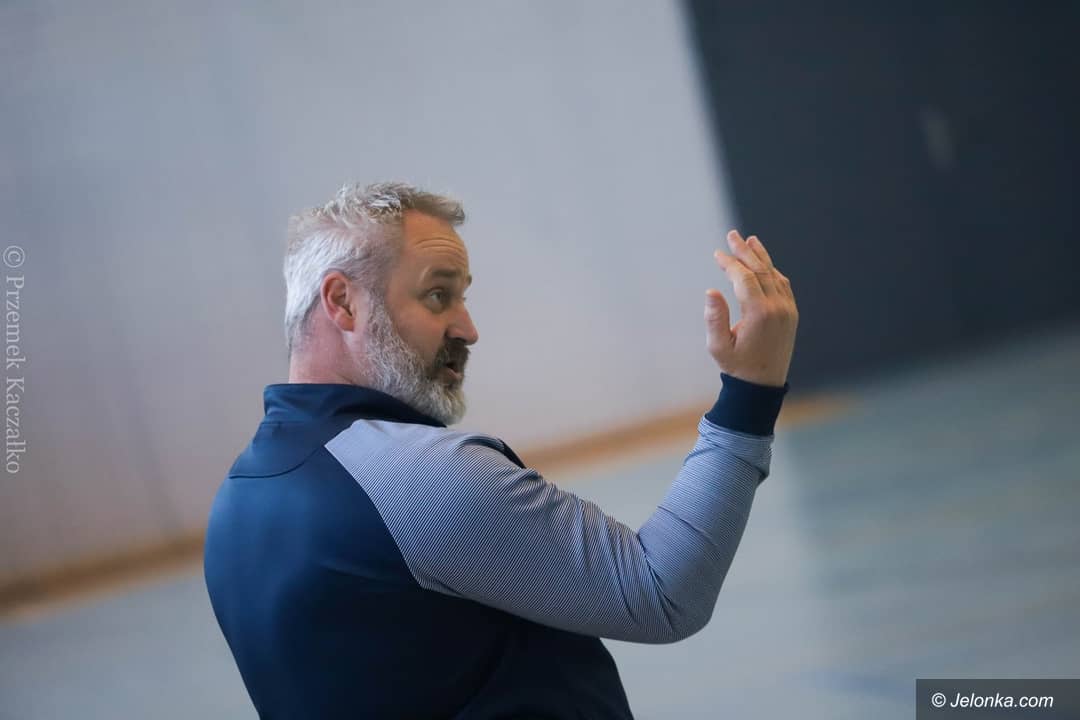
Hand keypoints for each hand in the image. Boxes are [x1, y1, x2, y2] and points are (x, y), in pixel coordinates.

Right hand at [704, 230, 797, 386]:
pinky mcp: (791, 314)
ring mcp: (787, 310)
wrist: (763, 386)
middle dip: (744, 252)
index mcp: (759, 313)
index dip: (729, 263)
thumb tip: (711, 290)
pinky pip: (783, 285)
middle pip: (760, 270)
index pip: (743, 278)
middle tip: (732, 235)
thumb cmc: (736, 367)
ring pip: (774, 275)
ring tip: (750, 241)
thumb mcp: (718, 347)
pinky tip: (763, 264)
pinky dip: (772, 271)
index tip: (717, 254)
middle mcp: (777, 307)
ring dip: (761, 257)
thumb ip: (714, 318)